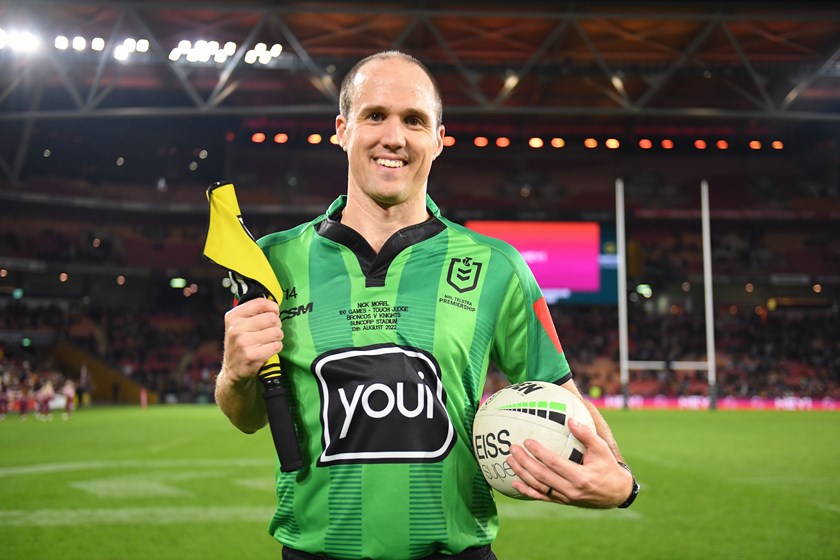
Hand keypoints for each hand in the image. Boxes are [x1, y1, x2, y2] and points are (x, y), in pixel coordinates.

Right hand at [222, 298, 283, 384]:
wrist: (233, 370)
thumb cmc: (240, 343)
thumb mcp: (238, 324)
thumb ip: (252, 312)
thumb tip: (273, 302)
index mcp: (233, 317)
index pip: (260, 303)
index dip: (273, 307)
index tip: (274, 313)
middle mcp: (236, 329)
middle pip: (272, 318)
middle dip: (277, 324)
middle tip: (272, 330)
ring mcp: (243, 343)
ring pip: (277, 332)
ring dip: (278, 337)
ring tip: (270, 340)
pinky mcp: (252, 356)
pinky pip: (277, 346)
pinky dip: (277, 347)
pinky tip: (268, 349)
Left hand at [506, 417, 633, 507]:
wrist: (615, 493)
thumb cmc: (607, 467)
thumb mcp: (602, 449)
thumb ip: (587, 434)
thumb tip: (571, 420)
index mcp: (580, 477)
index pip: (554, 463)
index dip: (539, 453)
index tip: (527, 441)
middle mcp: (570, 490)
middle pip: (541, 476)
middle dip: (524, 462)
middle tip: (512, 448)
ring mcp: (565, 497)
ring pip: (538, 487)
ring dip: (522, 474)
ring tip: (509, 460)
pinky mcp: (562, 501)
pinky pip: (541, 497)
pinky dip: (527, 490)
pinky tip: (515, 482)